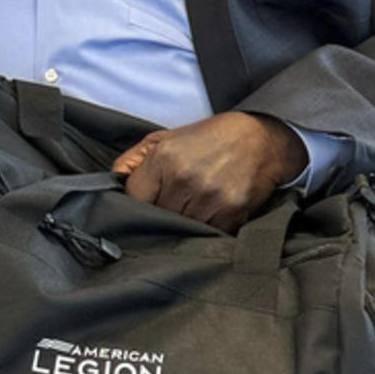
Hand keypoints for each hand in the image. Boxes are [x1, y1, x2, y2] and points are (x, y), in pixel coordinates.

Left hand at [111, 111, 307, 232]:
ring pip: (179, 231)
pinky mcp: (230, 215)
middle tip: (167, 208)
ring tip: (189, 211)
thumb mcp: (165, 138)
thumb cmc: (210, 138)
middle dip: (158, 216)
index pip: (133, 198)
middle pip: (155, 218)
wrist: (262, 140)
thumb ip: (133, 160)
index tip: (141, 205)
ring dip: (180, 227)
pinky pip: (206, 235)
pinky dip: (204, 231)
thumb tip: (112, 182)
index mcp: (165, 159)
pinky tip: (208, 215)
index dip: (134, 204)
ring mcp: (208, 199)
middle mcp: (185, 180)